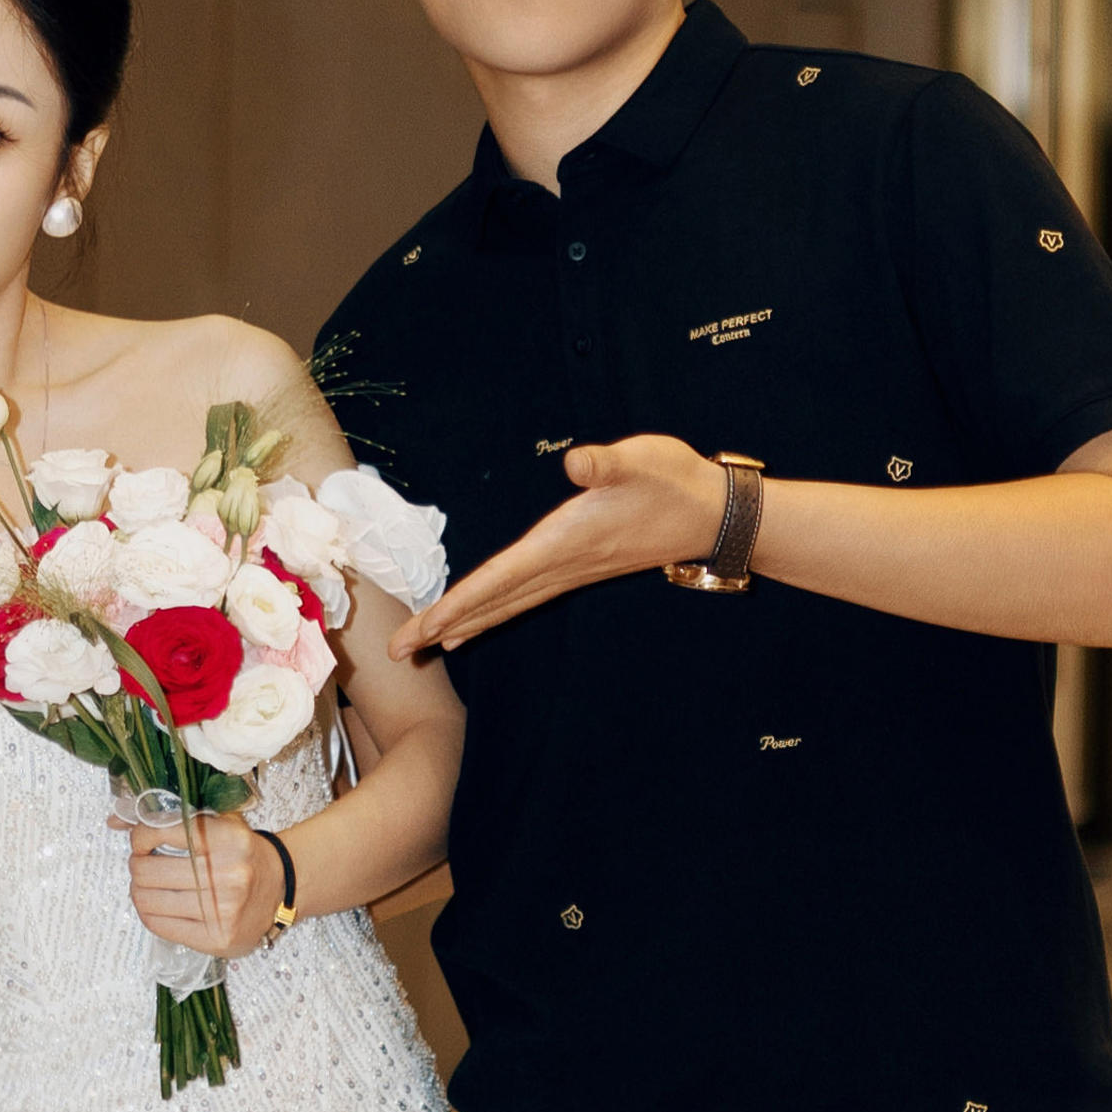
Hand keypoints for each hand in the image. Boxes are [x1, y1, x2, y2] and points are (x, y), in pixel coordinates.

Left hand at [114, 805, 290, 961]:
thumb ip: (168, 820)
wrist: (282, 888)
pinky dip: (149, 913)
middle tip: (144, 864)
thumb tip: (113, 822)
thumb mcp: (216, 824)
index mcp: (227, 837)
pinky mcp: (217, 938)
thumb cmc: (242, 853)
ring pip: (147, 899)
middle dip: (137, 865)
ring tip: (150, 885)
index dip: (139, 838)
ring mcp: (224, 910)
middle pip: (146, 870)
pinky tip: (158, 904)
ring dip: (140, 890)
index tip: (142, 842)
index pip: (157, 833)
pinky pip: (159, 926)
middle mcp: (228, 874)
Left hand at [391, 436, 725, 657]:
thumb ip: (607, 463)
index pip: (502, 578)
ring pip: (506, 605)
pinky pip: (523, 598)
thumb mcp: (640, 461)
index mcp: (566, 542)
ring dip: (464, 623)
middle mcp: (562, 565)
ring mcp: (570, 571)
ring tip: (422, 645)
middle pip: (494, 602)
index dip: (461, 602)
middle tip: (400, 651)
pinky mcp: (577, 567)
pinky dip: (492, 611)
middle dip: (445, 625)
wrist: (712, 514)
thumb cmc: (672, 481)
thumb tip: (578, 461)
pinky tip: (472, 624)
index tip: (425, 627)